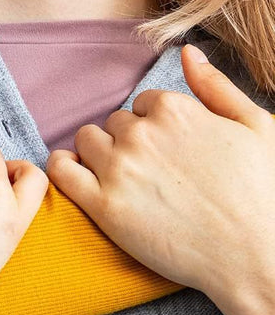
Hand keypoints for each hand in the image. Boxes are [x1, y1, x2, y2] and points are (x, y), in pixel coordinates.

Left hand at [47, 44, 274, 314]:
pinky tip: (78, 174)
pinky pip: (60, 170)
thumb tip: (188, 52)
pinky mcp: (103, 206)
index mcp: (175, 110)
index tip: (174, 151)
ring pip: (86, 140)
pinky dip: (63, 167)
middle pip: (115, 122)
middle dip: (131, 141)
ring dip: (100, 153)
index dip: (159, 126)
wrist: (261, 261)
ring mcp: (119, 170)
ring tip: (126, 177)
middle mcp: (141, 134)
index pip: (145, 103)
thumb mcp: (257, 128)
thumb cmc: (265, 195)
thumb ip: (216, 87)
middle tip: (156, 171)